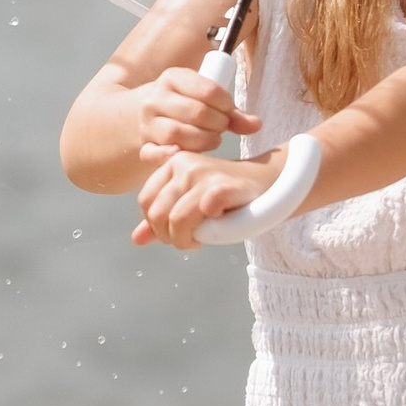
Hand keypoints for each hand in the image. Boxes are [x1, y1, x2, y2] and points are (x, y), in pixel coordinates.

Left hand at [132, 147, 280, 250]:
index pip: (145, 202)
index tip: (176, 232)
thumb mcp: (190, 203)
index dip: (156, 225)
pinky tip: (219, 226)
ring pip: (176, 220)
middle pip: (157, 214)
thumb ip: (163, 219)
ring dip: (186, 240)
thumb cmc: (227, 196)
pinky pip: (203, 214)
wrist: (269, 182)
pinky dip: (209, 229)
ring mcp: (204, 174)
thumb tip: (136, 239)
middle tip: (189, 241)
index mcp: (172, 164)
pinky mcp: (223, 186)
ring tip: (200, 240)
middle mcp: (184, 165)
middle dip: (169, 236)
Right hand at [133, 66, 257, 164]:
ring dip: (202, 140)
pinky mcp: (143, 144)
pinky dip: (168, 156)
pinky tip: (183, 155)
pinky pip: (153, 154)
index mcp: (172, 78)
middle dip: (217, 123)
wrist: (148, 113)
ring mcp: (147, 123)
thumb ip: (232, 112)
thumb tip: (256, 124)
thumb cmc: (184, 104)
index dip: (226, 104)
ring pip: (177, 134)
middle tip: (222, 127)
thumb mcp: (204, 97)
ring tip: (211, 139)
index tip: (229, 110)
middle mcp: (155, 98)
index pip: (208, 90)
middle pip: (196, 113)